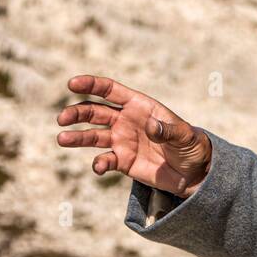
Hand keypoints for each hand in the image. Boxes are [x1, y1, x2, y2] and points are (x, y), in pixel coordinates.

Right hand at [56, 75, 211, 197]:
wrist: (194, 172)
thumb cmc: (191, 146)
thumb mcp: (186, 136)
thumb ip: (169, 130)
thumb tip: (151, 126)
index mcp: (139, 106)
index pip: (111, 91)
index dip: (91, 85)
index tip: (72, 84)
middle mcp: (125, 121)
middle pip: (94, 112)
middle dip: (76, 113)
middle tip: (62, 118)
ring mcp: (121, 141)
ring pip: (92, 136)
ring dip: (76, 137)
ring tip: (62, 139)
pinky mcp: (122, 161)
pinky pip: (104, 160)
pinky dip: (99, 163)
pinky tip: (99, 167)